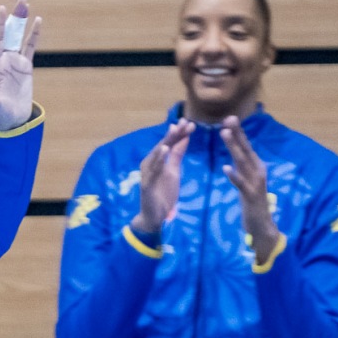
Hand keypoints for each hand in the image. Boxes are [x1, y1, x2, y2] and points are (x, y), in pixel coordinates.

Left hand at [0, 0, 41, 131]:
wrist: (12, 120)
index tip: (1, 9)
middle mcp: (4, 60)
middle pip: (9, 33)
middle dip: (14, 16)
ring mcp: (15, 62)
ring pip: (19, 36)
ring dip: (22, 21)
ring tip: (26, 3)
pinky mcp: (26, 67)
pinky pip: (30, 47)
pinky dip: (34, 35)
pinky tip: (38, 21)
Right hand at [131, 120, 194, 235]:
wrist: (154, 216)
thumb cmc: (163, 193)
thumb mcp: (174, 171)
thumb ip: (177, 154)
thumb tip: (185, 137)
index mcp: (158, 160)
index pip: (169, 143)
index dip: (179, 133)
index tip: (190, 123)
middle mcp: (150, 163)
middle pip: (163, 145)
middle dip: (174, 133)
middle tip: (185, 122)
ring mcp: (147, 173)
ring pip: (157, 154)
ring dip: (165, 141)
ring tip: (174, 129)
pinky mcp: (146, 183)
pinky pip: (153, 170)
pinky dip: (158, 159)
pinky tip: (164, 149)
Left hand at [221, 116, 279, 262]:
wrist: (262, 225)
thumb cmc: (251, 202)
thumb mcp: (246, 180)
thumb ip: (242, 166)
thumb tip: (236, 150)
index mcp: (256, 167)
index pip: (246, 146)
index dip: (238, 132)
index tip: (229, 118)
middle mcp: (258, 171)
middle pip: (245, 150)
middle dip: (237, 134)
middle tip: (228, 119)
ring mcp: (256, 183)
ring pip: (243, 162)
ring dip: (234, 147)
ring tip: (225, 134)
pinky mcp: (251, 196)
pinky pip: (241, 184)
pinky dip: (234, 176)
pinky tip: (225, 168)